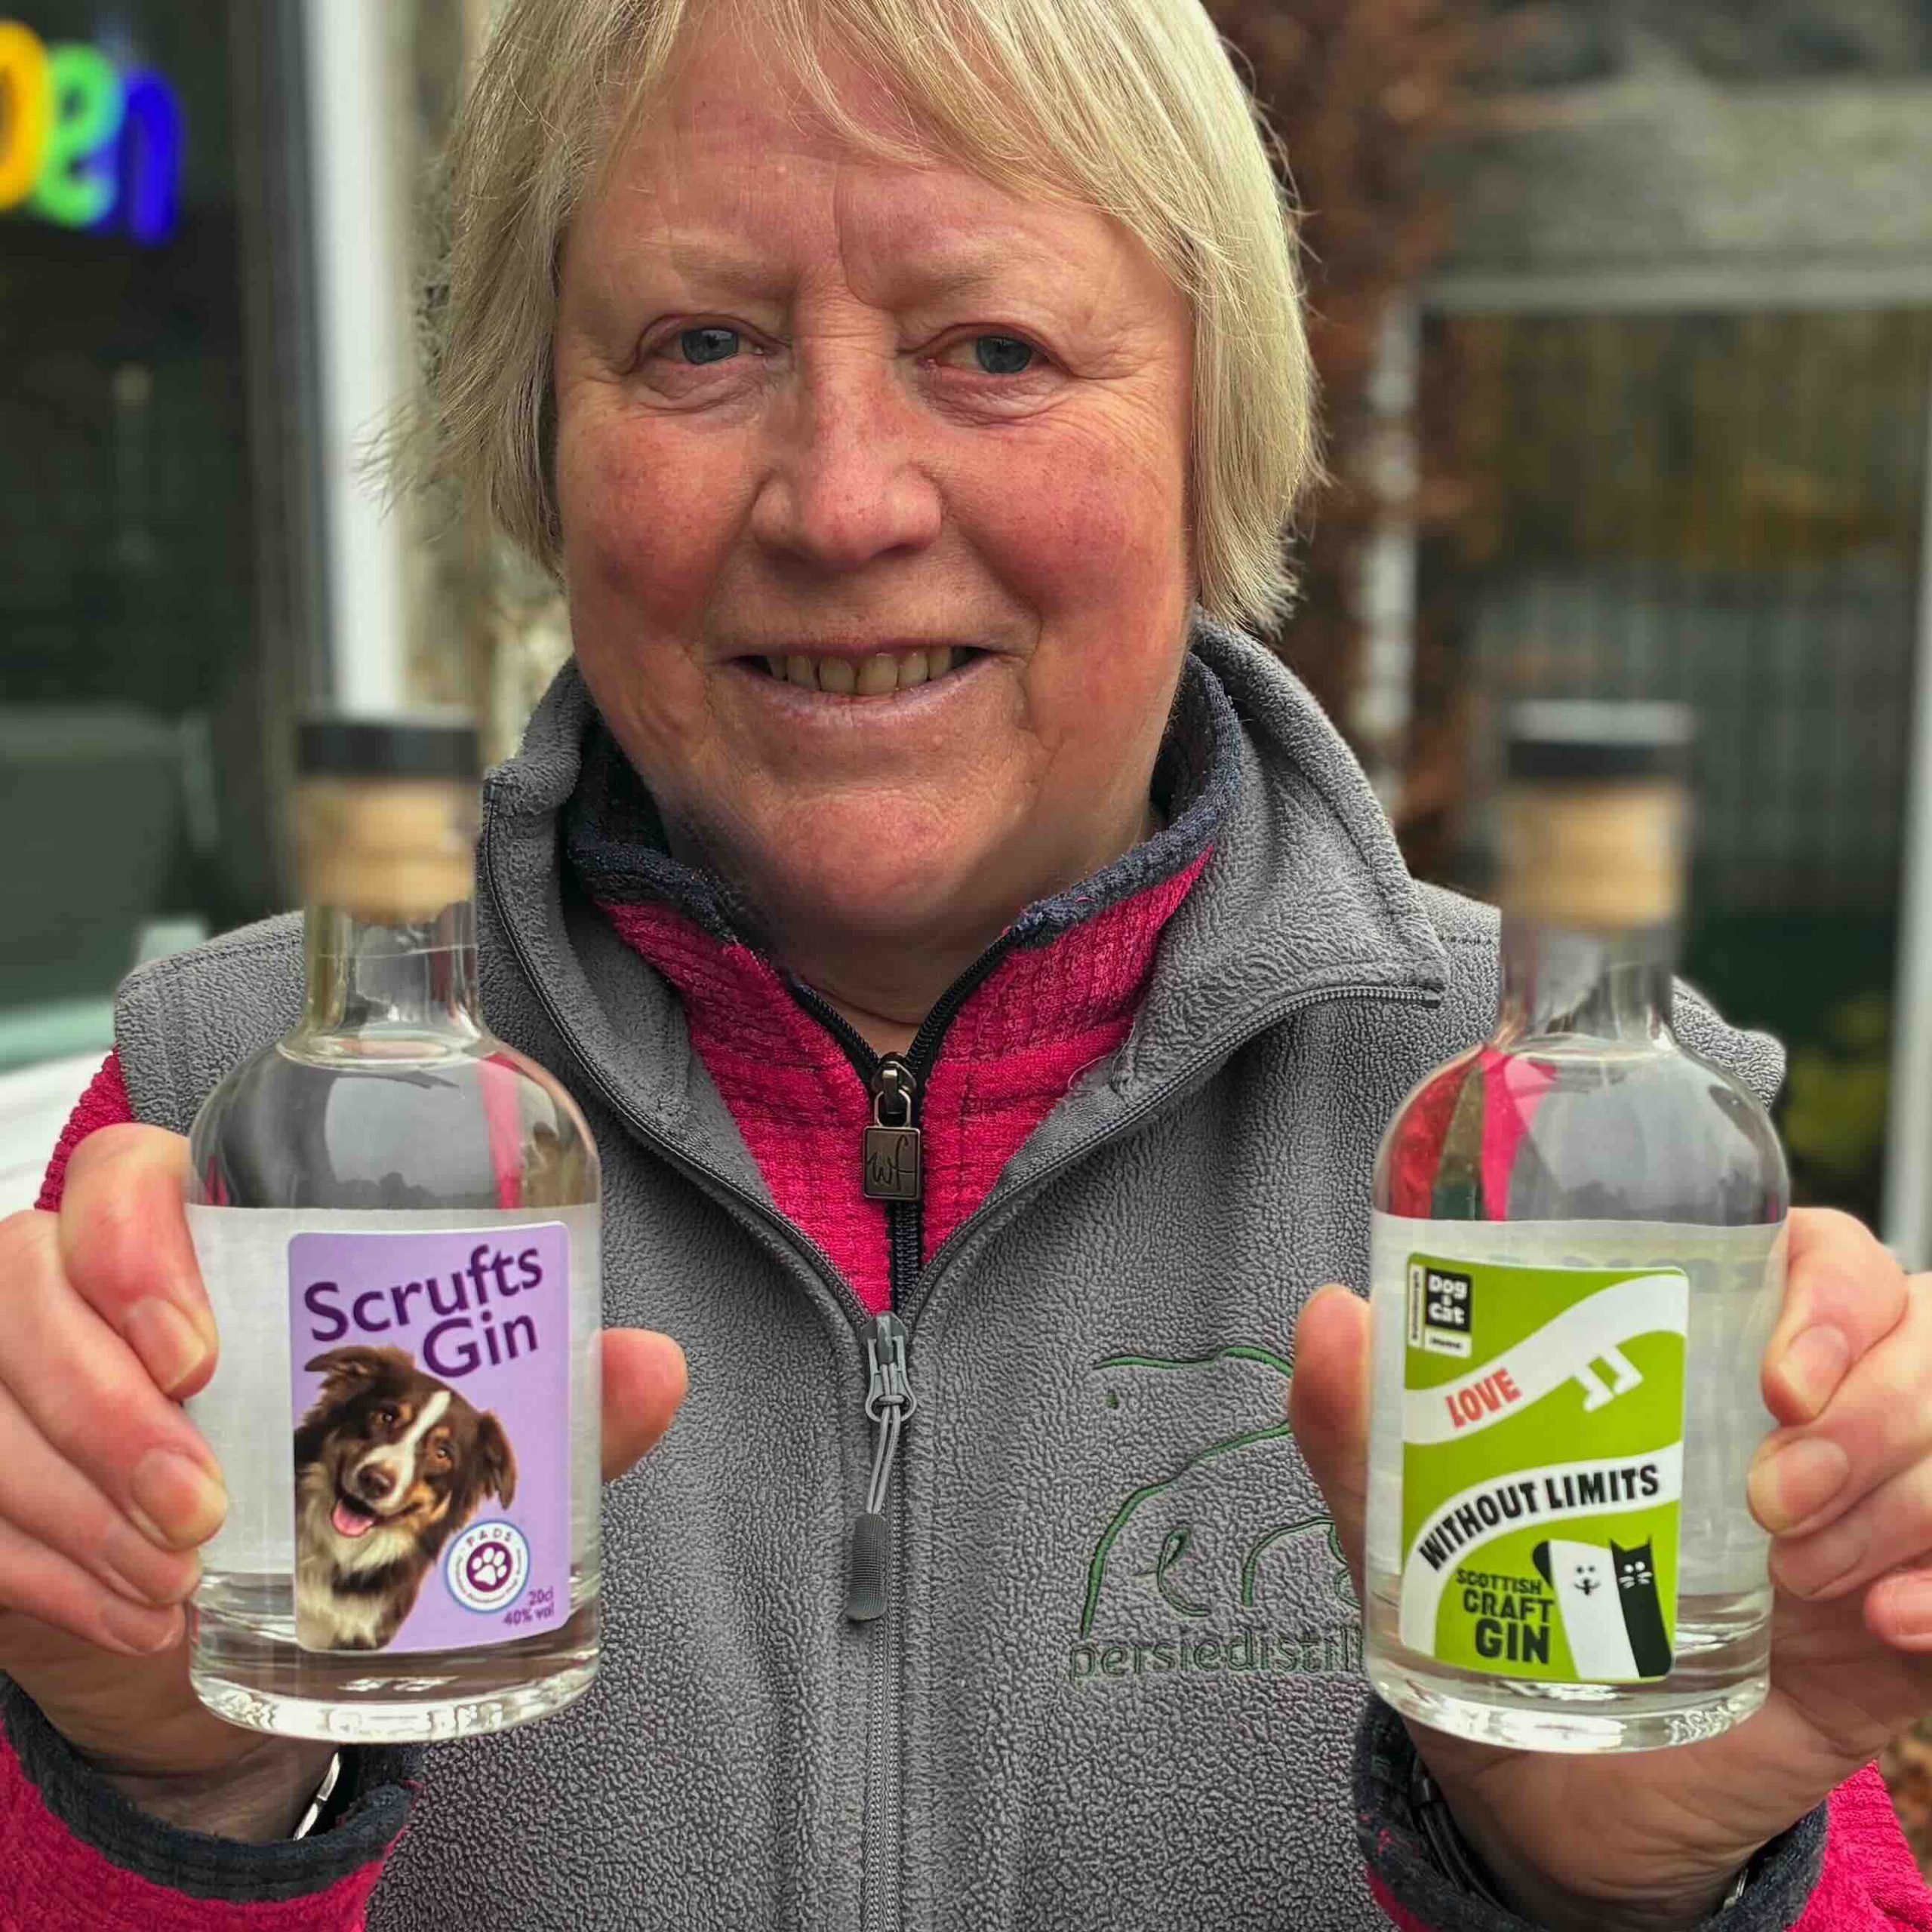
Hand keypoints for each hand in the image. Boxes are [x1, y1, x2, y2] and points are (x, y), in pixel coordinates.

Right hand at [0, 1124, 686, 1830]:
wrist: (232, 1621)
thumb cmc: (341, 1481)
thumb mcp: (441, 1438)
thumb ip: (533, 1403)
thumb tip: (653, 1367)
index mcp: (200, 1233)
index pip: (125, 1177)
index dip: (135, 1244)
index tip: (202, 1352)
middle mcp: (82, 1290)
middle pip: (28, 1286)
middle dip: (109, 1411)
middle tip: (207, 1511)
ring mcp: (12, 1383)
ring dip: (79, 1504)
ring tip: (182, 1581)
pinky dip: (46, 1572)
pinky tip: (139, 1618)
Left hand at [1292, 1208, 1931, 1930]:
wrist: (1557, 1805)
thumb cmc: (1498, 1631)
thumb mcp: (1419, 1532)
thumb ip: (1365, 1429)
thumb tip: (1330, 1315)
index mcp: (1705, 1362)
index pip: (1816, 1262)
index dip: (1826, 1289)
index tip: (1771, 1370)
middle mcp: (1807, 1420)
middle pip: (1915, 1331)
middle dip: (1870, 1404)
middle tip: (1772, 1490)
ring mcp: (1872, 1515)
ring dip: (1904, 1495)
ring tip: (1802, 1574)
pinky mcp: (1907, 1622)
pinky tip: (1886, 1627)